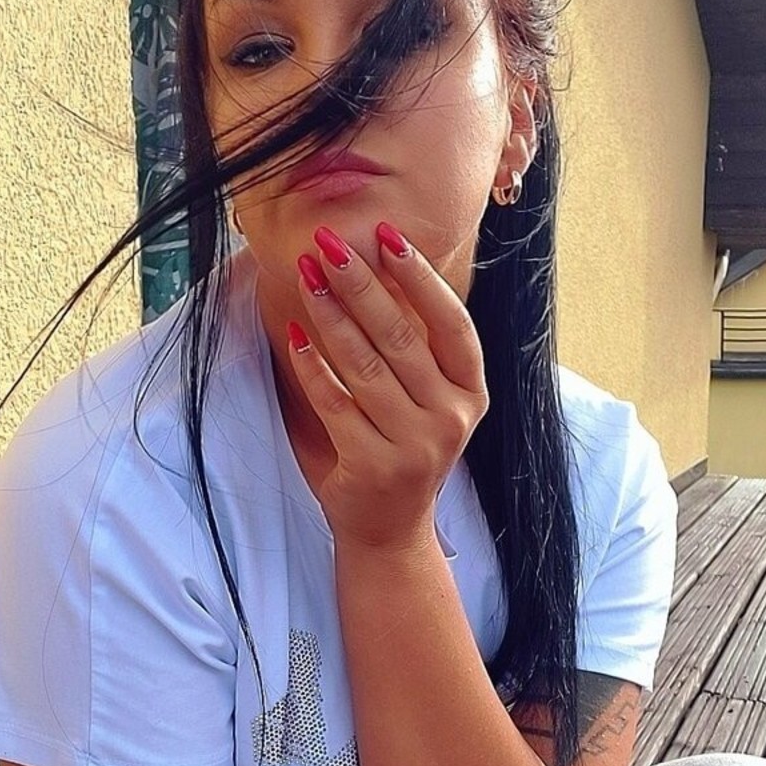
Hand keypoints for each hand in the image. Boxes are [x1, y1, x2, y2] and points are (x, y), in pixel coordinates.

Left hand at [287, 223, 487, 550]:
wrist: (390, 529)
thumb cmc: (404, 448)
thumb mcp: (428, 400)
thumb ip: (417, 348)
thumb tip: (379, 266)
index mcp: (471, 394)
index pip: (452, 324)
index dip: (421, 278)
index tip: (387, 236)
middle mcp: (450, 418)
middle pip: (401, 337)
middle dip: (360, 283)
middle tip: (328, 243)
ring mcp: (414, 445)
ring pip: (364, 365)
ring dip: (330, 314)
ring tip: (307, 276)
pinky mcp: (372, 465)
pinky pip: (334, 403)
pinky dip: (312, 367)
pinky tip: (294, 336)